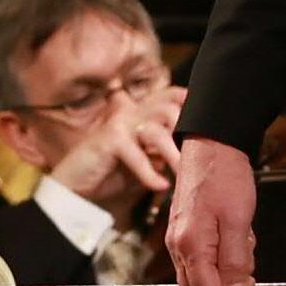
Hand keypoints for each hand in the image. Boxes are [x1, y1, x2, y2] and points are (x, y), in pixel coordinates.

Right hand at [47, 82, 186, 212]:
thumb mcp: (147, 161)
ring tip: (182, 175)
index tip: (210, 120)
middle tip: (198, 155)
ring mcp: (119, 125)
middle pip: (168, 108)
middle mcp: (131, 113)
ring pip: (156, 130)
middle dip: (186, 131)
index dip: (190, 102)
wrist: (76, 189)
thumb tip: (199, 152)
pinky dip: (149, 172)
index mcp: (142, 114)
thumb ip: (166, 152)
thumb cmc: (114, 174)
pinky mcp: (108, 141)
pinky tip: (160, 186)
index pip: (170, 96)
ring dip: (173, 155)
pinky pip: (135, 153)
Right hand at [166, 136, 261, 285]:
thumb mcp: (239, 221)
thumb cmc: (225, 177)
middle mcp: (179, 247)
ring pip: (201, 280)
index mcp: (190, 246)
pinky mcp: (186, 233)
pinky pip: (203, 262)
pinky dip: (223, 262)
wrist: (213, 144)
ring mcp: (180, 241)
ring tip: (247, 246)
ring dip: (227, 277)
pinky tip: (240, 240)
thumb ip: (236, 262)